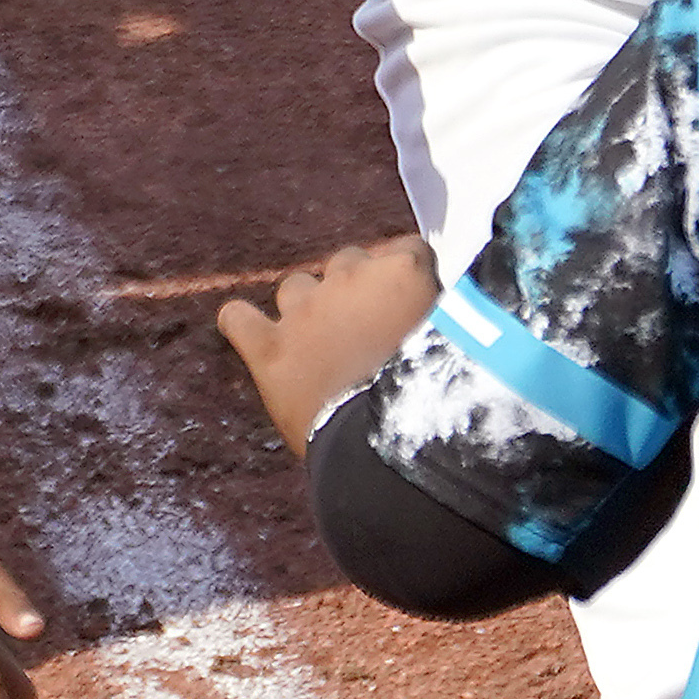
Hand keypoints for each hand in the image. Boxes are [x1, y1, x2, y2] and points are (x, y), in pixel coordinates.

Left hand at [215, 233, 440, 456]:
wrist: (387, 449)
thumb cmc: (436, 400)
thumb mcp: (459, 343)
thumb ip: (447, 314)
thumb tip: (448, 312)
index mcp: (402, 271)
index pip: (409, 249)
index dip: (409, 279)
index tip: (412, 307)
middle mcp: (349, 277)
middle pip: (349, 261)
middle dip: (357, 290)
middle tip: (367, 332)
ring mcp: (304, 310)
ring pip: (296, 286)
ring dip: (307, 307)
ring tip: (320, 344)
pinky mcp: (269, 346)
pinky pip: (239, 318)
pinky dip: (243, 323)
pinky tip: (250, 331)